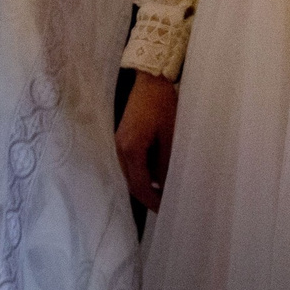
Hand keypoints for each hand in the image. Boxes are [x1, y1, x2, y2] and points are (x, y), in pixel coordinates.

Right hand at [116, 72, 178, 210]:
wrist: (150, 79)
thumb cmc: (163, 105)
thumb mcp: (170, 136)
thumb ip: (166, 164)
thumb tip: (166, 187)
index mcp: (131, 149)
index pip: (139, 186)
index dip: (152, 201)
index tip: (165, 210)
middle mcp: (120, 149)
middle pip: (131, 182)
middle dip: (148, 195)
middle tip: (166, 203)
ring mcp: (119, 142)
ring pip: (131, 173)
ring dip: (146, 182)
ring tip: (166, 186)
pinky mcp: (123, 137)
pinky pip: (131, 161)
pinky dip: (144, 169)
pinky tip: (159, 169)